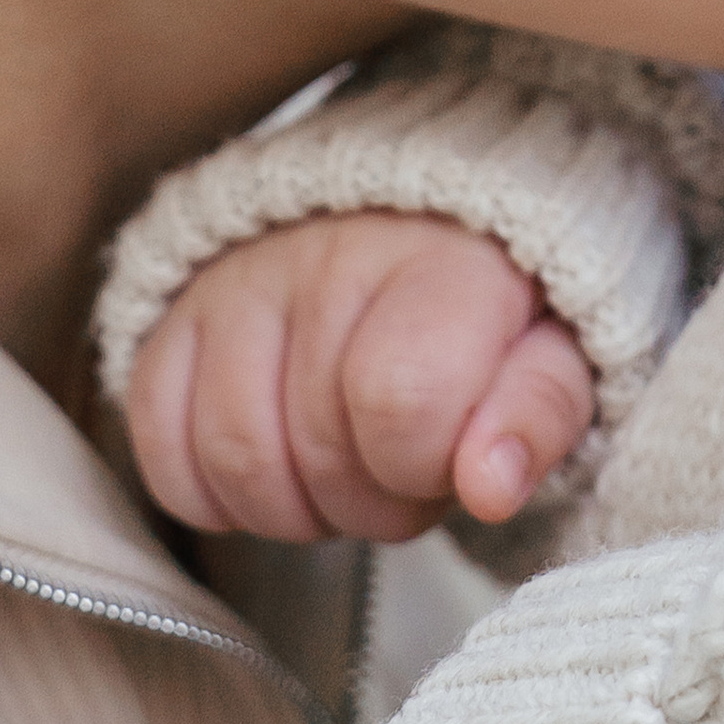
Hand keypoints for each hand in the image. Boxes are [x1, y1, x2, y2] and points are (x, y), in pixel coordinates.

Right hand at [125, 211, 597, 541]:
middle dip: (374, 500)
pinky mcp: (177, 316)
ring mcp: (241, 282)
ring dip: (298, 508)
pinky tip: (277, 467)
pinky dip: (215, 493)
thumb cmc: (503, 304)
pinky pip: (161, 449)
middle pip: (317, 449)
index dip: (426, 467)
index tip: (455, 458)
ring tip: (347, 470)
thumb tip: (490, 486)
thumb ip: (540, 414)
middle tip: (408, 470)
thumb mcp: (562, 350)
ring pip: (234, 458)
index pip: (399, 402)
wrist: (427, 215)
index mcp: (441, 259)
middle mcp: (328, 255)